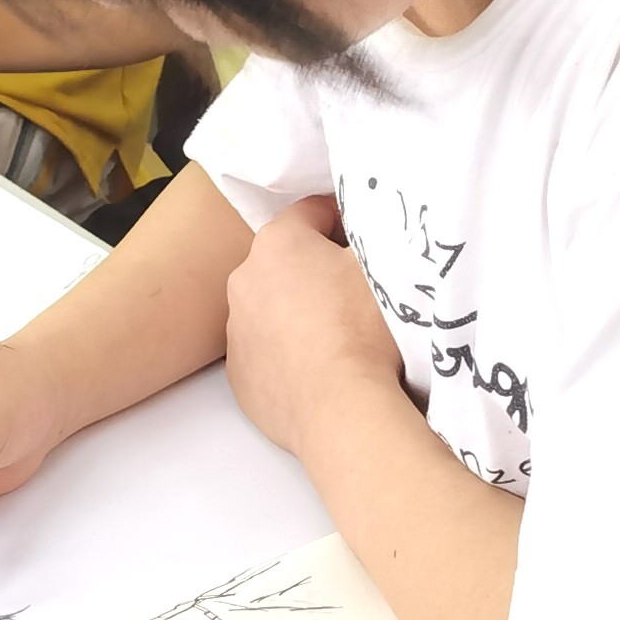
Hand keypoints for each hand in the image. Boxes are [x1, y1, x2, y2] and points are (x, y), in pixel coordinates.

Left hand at [222, 200, 404, 456]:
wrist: (341, 408)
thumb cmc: (364, 327)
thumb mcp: (382, 262)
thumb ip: (368, 234)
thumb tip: (363, 232)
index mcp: (277, 242)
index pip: (313, 211)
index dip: (345, 220)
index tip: (367, 242)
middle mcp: (244, 280)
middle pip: (287, 260)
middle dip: (317, 269)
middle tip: (355, 292)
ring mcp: (237, 330)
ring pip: (272, 307)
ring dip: (298, 312)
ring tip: (338, 336)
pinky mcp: (239, 375)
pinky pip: (266, 351)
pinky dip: (287, 353)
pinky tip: (319, 368)